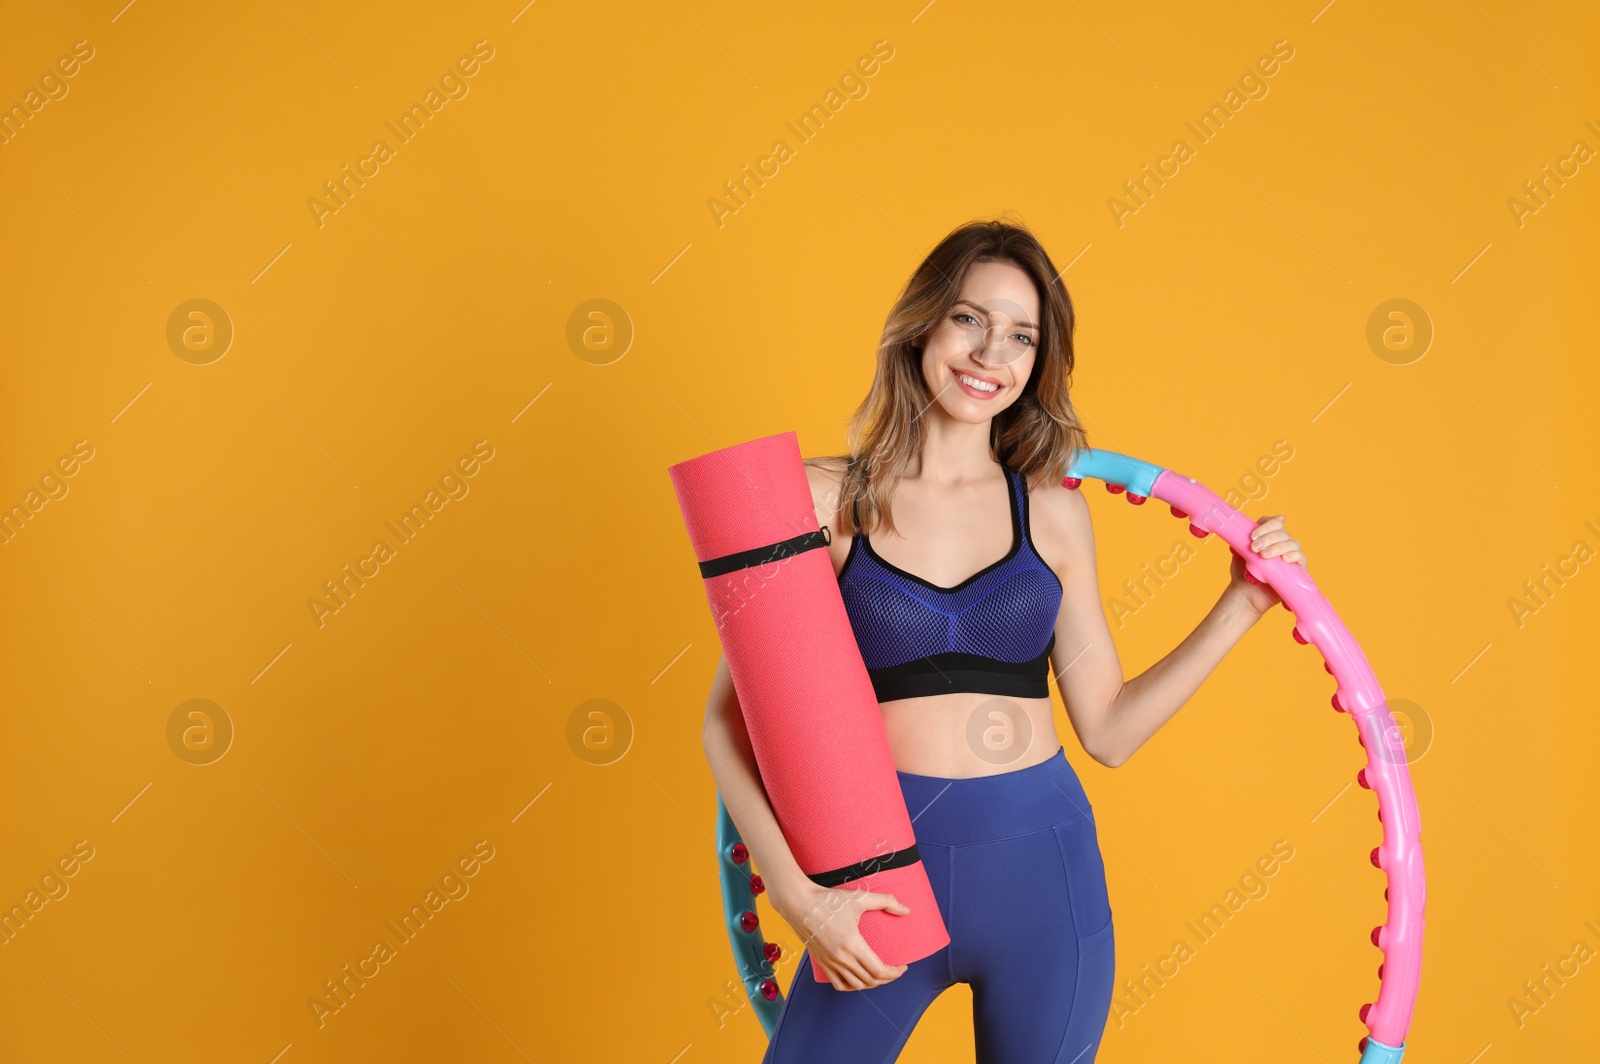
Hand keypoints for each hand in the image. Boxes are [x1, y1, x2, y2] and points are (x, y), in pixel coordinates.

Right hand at [771, 881, 910, 990]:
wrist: (798, 903)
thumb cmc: (828, 899)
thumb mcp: (859, 897)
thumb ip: (885, 901)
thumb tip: (906, 910)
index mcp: (852, 944)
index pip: (879, 971)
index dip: (894, 973)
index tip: (902, 967)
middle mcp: (841, 958)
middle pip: (870, 980)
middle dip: (887, 979)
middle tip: (895, 970)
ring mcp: (830, 963)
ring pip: (856, 985)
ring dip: (872, 984)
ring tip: (880, 976)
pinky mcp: (822, 963)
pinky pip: (839, 984)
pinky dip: (852, 986)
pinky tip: (859, 979)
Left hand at [1228, 513, 1307, 614]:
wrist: (1245, 595)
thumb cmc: (1242, 574)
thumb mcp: (1238, 554)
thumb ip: (1241, 540)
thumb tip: (1239, 529)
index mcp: (1268, 537)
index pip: (1273, 523)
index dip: (1265, 525)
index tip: (1252, 535)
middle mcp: (1281, 544)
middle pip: (1282, 532)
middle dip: (1267, 538)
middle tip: (1254, 548)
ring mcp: (1289, 556)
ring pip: (1292, 543)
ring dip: (1277, 547)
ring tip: (1264, 556)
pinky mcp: (1297, 570)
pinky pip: (1301, 558)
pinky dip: (1294, 556)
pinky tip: (1284, 559)